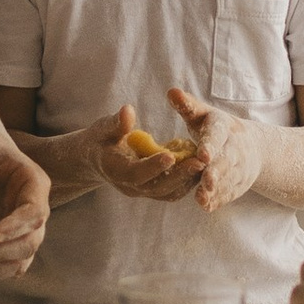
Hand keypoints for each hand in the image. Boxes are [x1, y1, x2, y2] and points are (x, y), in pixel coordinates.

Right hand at [88, 104, 207, 203]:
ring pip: (168, 192)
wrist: (97, 158)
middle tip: (200, 161)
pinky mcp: (152, 190)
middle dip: (179, 175)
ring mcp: (142, 191)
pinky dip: (187, 182)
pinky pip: (172, 191)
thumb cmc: (101, 139)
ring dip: (187, 180)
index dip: (153, 166)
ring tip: (206, 164)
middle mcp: (130, 186)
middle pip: (157, 186)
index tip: (171, 155)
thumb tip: (127, 111)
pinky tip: (201, 168)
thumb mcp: (103, 128)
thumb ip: (116, 123)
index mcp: (115, 170)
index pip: (136, 173)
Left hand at [163, 87, 264, 215]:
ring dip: (217, 190)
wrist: (253, 147)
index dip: (211, 145)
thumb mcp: (204, 115)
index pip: (217, 136)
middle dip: (217, 172)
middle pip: (226, 161)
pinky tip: (207, 206)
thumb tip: (171, 92)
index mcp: (224, 128)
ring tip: (202, 198)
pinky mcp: (239, 184)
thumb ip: (188, 106)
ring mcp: (240, 168)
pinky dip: (219, 200)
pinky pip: (230, 193)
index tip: (202, 154)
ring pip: (229, 180)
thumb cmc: (217, 128)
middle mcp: (236, 149)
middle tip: (206, 181)